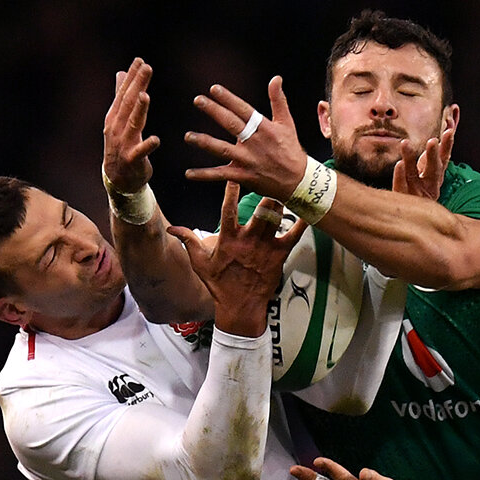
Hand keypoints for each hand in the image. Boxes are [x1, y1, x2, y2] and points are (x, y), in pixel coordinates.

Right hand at [103, 58, 159, 194]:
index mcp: (115, 116)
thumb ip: (121, 97)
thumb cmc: (121, 145)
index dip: (132, 77)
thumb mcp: (119, 120)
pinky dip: (147, 146)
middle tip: (146, 67)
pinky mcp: (132, 160)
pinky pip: (140, 152)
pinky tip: (156, 140)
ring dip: (139, 110)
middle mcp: (117, 128)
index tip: (140, 60)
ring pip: (132, 124)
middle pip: (129, 103)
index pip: (124, 93)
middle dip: (137, 85)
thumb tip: (122, 73)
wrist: (118, 179)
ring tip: (146, 94)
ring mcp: (123, 144)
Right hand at [168, 184, 305, 336]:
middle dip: (265, 193)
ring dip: (280, 202)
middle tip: (270, 177)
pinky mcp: (279, 255)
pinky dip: (301, 222)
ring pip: (276, 218)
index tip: (235, 172)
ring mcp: (265, 247)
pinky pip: (294, 235)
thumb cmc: (220, 285)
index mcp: (229, 238)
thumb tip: (172, 229)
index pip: (228, 208)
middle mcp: (248, 240)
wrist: (240, 308)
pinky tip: (307, 208)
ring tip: (284, 187)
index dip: (231, 189)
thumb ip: (189, 241)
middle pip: (260, 210)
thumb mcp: (200, 263)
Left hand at [184, 77, 307, 198]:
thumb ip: (278, 100)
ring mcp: (248, 160)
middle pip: (231, 124)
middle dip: (214, 111)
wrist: (298, 181)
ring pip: (223, 150)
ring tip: (189, 136)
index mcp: (264, 128)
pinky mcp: (244, 176)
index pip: (243, 110)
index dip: (228, 99)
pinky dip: (205, 175)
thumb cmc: (291, 150)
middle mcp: (254, 142)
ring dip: (205, 142)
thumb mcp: (287, 123)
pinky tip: (189, 173)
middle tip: (198, 100)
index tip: (214, 89)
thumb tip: (276, 78)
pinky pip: (221, 175)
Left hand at [393, 123, 454, 199]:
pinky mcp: (403, 199)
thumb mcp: (431, 166)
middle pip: (434, 168)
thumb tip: (452, 118)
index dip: (447, 144)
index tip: (449, 129)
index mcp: (437, 175)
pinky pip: (400, 186)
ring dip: (411, 158)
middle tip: (432, 141)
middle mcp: (429, 184)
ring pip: (414, 175)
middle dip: (433, 154)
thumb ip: (441, 146)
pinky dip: (400, 176)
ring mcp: (416, 193)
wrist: (414, 219)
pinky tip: (398, 165)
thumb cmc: (421, 188)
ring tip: (405, 142)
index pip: (444, 158)